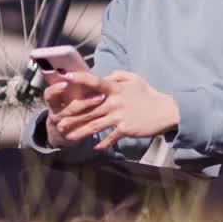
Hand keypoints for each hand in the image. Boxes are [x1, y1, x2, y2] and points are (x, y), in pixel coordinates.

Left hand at [53, 70, 179, 150]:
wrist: (166, 110)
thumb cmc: (148, 94)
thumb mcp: (135, 78)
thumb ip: (118, 75)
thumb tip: (104, 77)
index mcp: (116, 88)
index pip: (95, 82)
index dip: (80, 79)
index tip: (66, 77)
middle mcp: (114, 102)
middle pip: (88, 109)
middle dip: (71, 116)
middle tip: (57, 121)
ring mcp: (119, 116)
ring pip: (94, 125)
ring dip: (80, 131)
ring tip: (67, 137)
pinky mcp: (125, 129)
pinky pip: (110, 137)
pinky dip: (103, 142)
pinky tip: (95, 146)